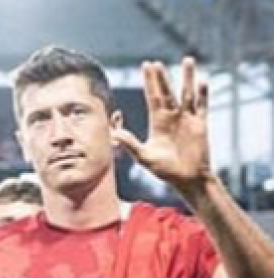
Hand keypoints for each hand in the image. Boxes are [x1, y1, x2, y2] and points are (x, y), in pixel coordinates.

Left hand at [112, 57, 211, 189]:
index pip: (152, 97)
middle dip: (161, 77)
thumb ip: (130, 144)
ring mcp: (187, 119)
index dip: (149, 83)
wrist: (186, 178)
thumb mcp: (144, 157)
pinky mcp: (200, 124)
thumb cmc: (164, 170)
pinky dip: (203, 93)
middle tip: (155, 62)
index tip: (146, 67)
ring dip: (187, 77)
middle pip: (166, 92)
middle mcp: (172, 116)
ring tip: (187, 60)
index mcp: (158, 121)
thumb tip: (114, 134)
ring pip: (187, 93)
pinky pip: (202, 105)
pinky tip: (203, 80)